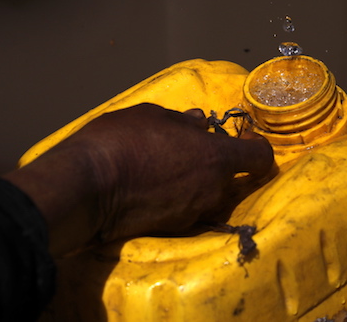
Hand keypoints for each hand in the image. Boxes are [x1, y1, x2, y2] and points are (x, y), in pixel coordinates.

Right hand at [5, 104, 273, 256]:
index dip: (257, 148)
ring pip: (207, 194)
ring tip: (165, 167)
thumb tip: (200, 121)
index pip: (259, 157)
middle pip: (230, 177)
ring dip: (196, 181)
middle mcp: (213, 190)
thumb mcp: (151, 116)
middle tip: (189, 151)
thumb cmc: (122, 141)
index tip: (246, 141)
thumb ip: (182, 121)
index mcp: (216, 158)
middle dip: (216, 164)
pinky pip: (186, 208)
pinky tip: (152, 186)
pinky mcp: (172, 230)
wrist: (87, 187)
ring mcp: (193, 213)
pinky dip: (177, 197)